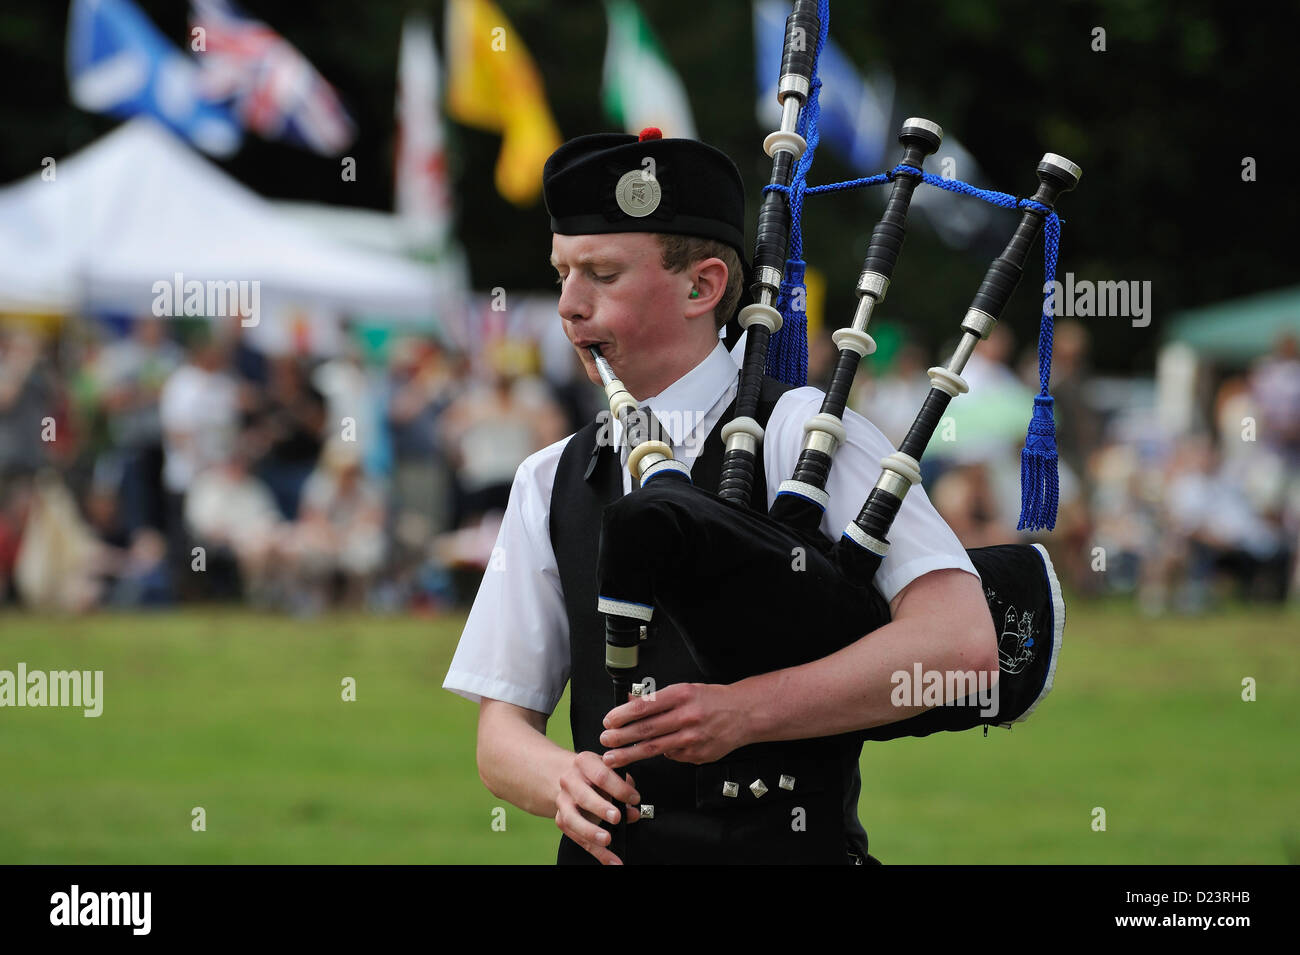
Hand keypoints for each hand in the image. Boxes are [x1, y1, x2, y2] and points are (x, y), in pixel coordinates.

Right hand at [554, 751, 639, 865]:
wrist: (565, 776)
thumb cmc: (595, 773)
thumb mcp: (609, 771)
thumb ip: (624, 787)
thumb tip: (634, 809)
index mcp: (584, 762)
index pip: (601, 774)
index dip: (619, 787)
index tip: (635, 798)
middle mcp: (570, 781)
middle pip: (583, 796)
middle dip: (600, 807)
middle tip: (617, 817)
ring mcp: (563, 801)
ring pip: (572, 819)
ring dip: (590, 831)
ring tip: (607, 840)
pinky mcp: (561, 819)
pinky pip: (576, 838)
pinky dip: (595, 852)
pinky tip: (610, 860)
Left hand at [599, 682, 746, 769]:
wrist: (744, 713)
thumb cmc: (712, 700)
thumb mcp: (684, 689)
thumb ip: (657, 698)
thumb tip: (630, 702)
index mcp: (681, 695)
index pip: (645, 706)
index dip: (622, 715)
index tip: (608, 721)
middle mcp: (687, 717)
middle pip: (646, 730)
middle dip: (620, 738)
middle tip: (604, 741)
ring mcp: (693, 738)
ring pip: (655, 748)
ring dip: (630, 754)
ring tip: (613, 758)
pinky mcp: (697, 755)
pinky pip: (672, 755)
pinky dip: (661, 753)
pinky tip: (656, 750)